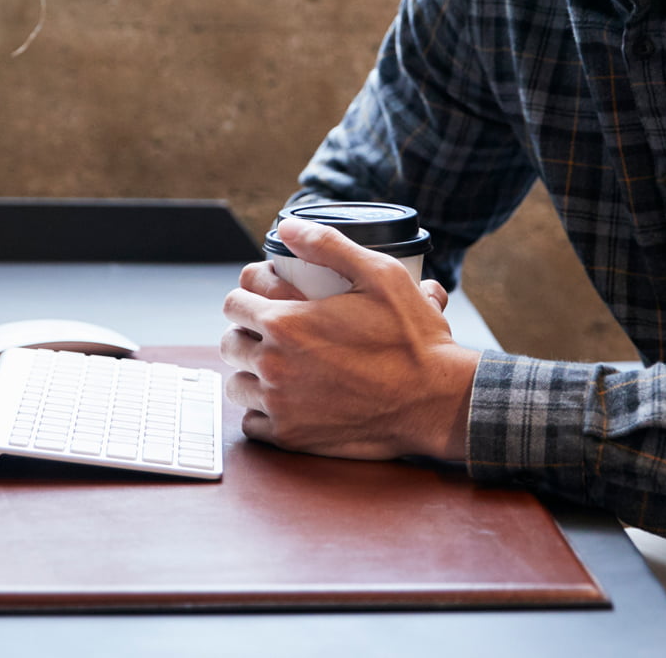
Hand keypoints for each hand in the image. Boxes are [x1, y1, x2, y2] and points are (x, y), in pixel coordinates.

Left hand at [220, 218, 478, 462]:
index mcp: (287, 323)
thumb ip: (328, 245)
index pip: (233, 303)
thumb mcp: (380, 275)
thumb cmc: (413, 339)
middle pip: (230, 343)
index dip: (247, 296)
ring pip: (237, 384)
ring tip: (277, 366)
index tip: (264, 299)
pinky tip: (285, 400)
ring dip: (251, 373)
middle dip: (245, 333)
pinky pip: (253, 423)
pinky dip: (263, 412)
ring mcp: (281, 405)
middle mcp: (275, 365)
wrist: (435, 402)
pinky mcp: (293, 438)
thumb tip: (287, 227)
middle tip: (271, 333)